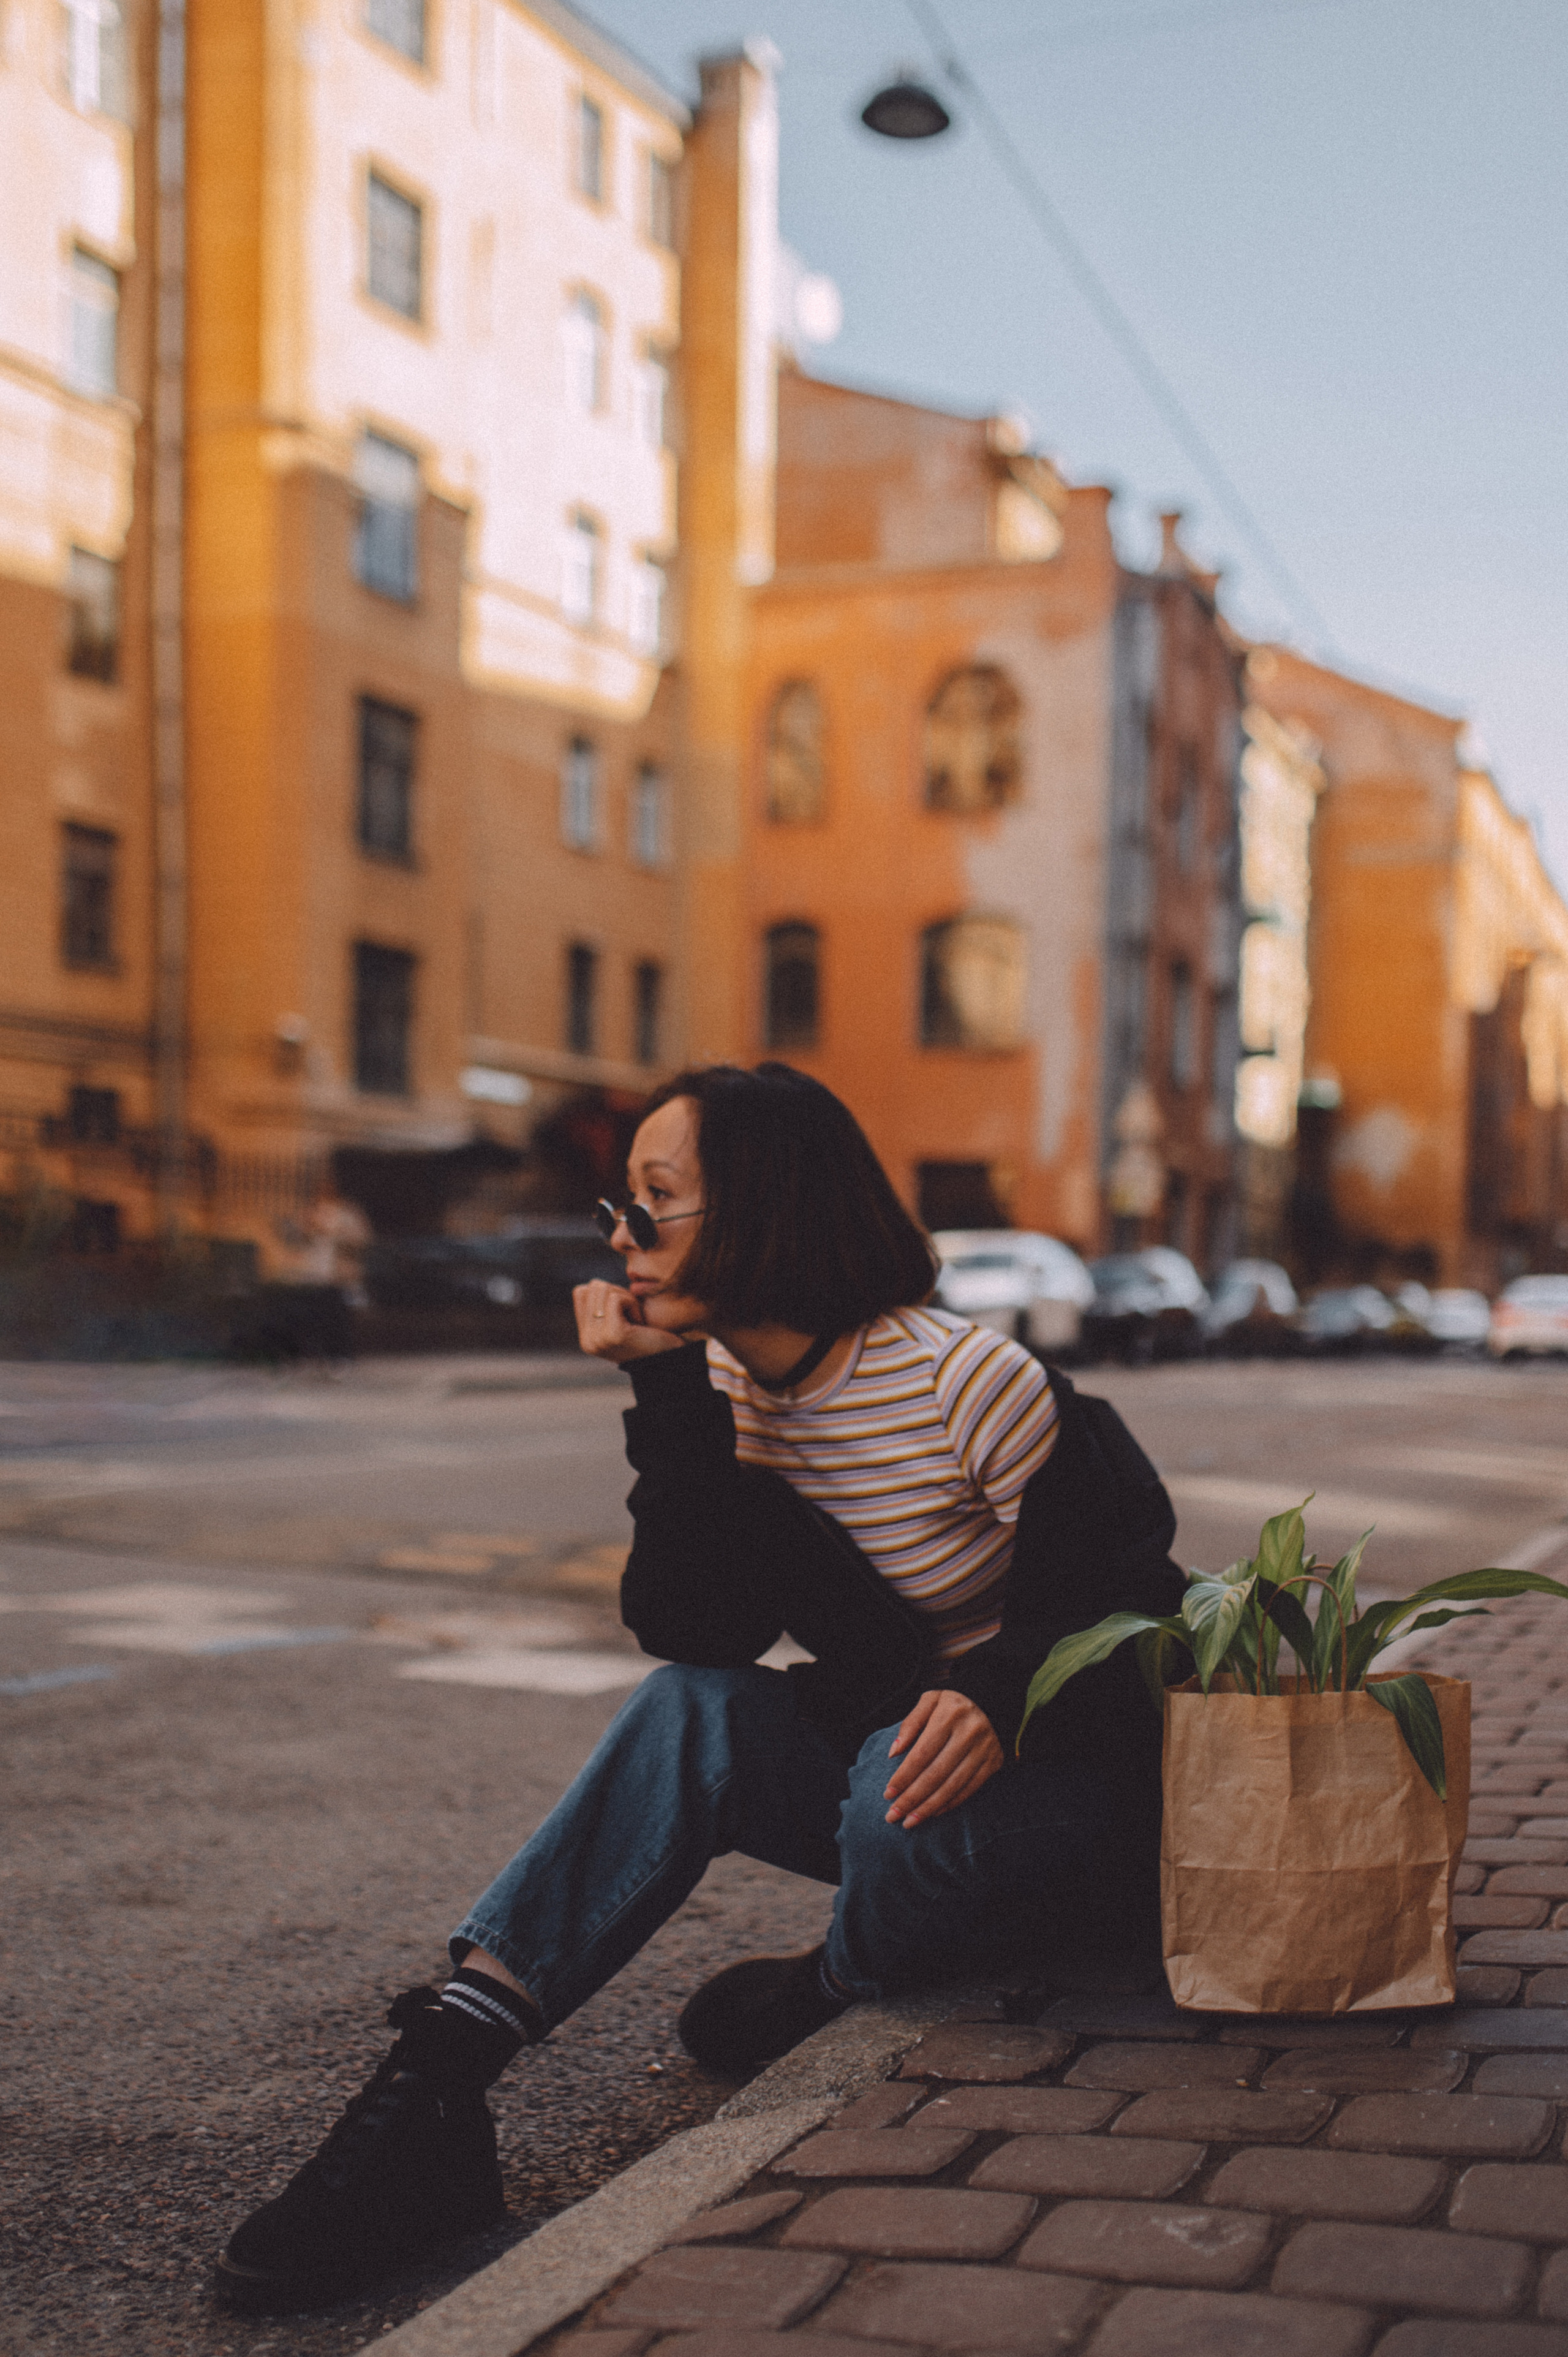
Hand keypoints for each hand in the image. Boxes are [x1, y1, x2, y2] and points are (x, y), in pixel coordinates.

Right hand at [573, 1280, 685, 1364]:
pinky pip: (616, 1299)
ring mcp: (598, 1339)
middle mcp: (587, 1341)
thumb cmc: (650, 1335)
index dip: (605, 1293)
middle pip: (593, 1288)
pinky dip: (632, 1303)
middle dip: (617, 1294)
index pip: (581, 1292)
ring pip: (603, 1290)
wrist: (671, 1356)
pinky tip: (641, 1321)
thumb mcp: (618, 1321)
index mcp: (586, 1337)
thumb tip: (594, 1284)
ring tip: (636, 1319)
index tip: (623, 1311)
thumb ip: (601, 1307)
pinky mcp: (613, 1334)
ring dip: (626, 1298)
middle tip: (632, 1315)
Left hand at [884, 1689, 1002, 1828]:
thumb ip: (910, 1724)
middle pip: (935, 1774)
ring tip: (910, 1822)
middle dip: (912, 1799)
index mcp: (948, 1716)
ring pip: (952, 1786)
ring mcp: (984, 1749)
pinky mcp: (994, 1762)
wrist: (995, 1699)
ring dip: (929, 1808)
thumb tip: (893, 1753)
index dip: (903, 1777)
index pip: (921, 1754)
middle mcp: (969, 1733)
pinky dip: (950, 1803)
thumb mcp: (930, 1700)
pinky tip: (934, 1812)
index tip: (887, 1794)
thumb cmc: (953, 1702)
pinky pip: (970, 1788)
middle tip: (893, 1816)